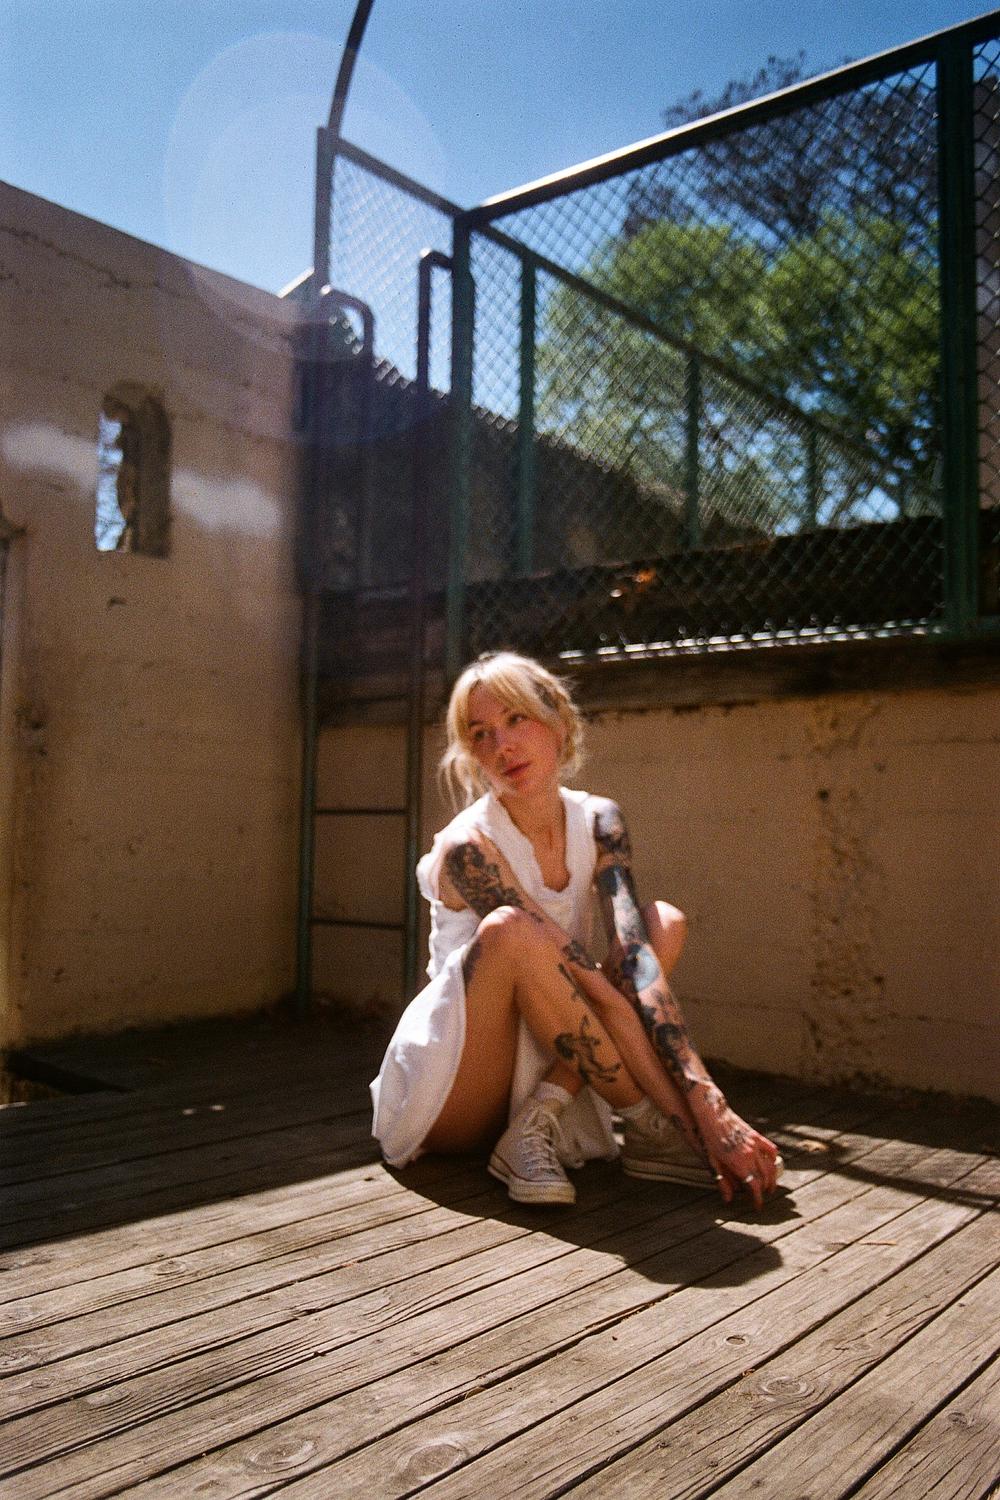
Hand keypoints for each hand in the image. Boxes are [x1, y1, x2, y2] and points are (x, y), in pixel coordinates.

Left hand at [694, 1086, 779, 1210]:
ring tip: (769, 1185)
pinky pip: (770, 1150)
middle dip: (765, 1190)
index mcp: (739, 1164)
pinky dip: (773, 1159)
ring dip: (772, 1178)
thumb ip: (722, 1181)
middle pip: (764, 1178)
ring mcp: (755, 1145)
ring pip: (770, 1166)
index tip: (758, 1206)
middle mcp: (750, 1155)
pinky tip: (772, 1164)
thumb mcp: (712, 1162)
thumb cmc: (709, 1139)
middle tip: (762, 1196)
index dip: (758, 1199)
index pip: (754, 1187)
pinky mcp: (756, 1136)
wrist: (712, 1114)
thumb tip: (728, 1199)